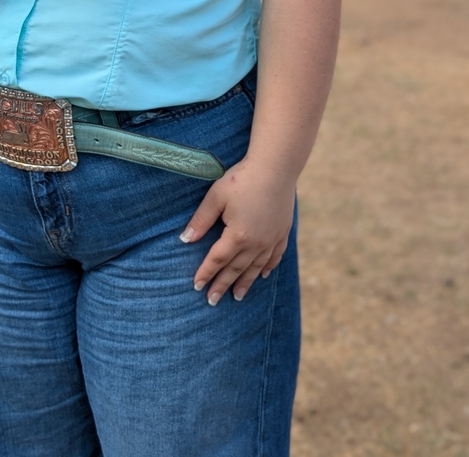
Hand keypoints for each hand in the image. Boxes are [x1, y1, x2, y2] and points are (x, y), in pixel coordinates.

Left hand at [179, 159, 295, 304]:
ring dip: (245, 283)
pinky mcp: (283, 232)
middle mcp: (256, 243)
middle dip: (223, 285)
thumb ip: (201, 220)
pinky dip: (267, 267)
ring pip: (256, 267)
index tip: (197, 286)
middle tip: (212, 301)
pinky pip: (275, 256)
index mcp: (238, 236)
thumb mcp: (216, 197)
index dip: (206, 273)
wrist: (276, 167)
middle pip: (236, 269)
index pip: (217, 260)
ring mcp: (272, 239)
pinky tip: (263, 275)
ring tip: (237, 296)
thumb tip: (185, 239)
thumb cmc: (242, 179)